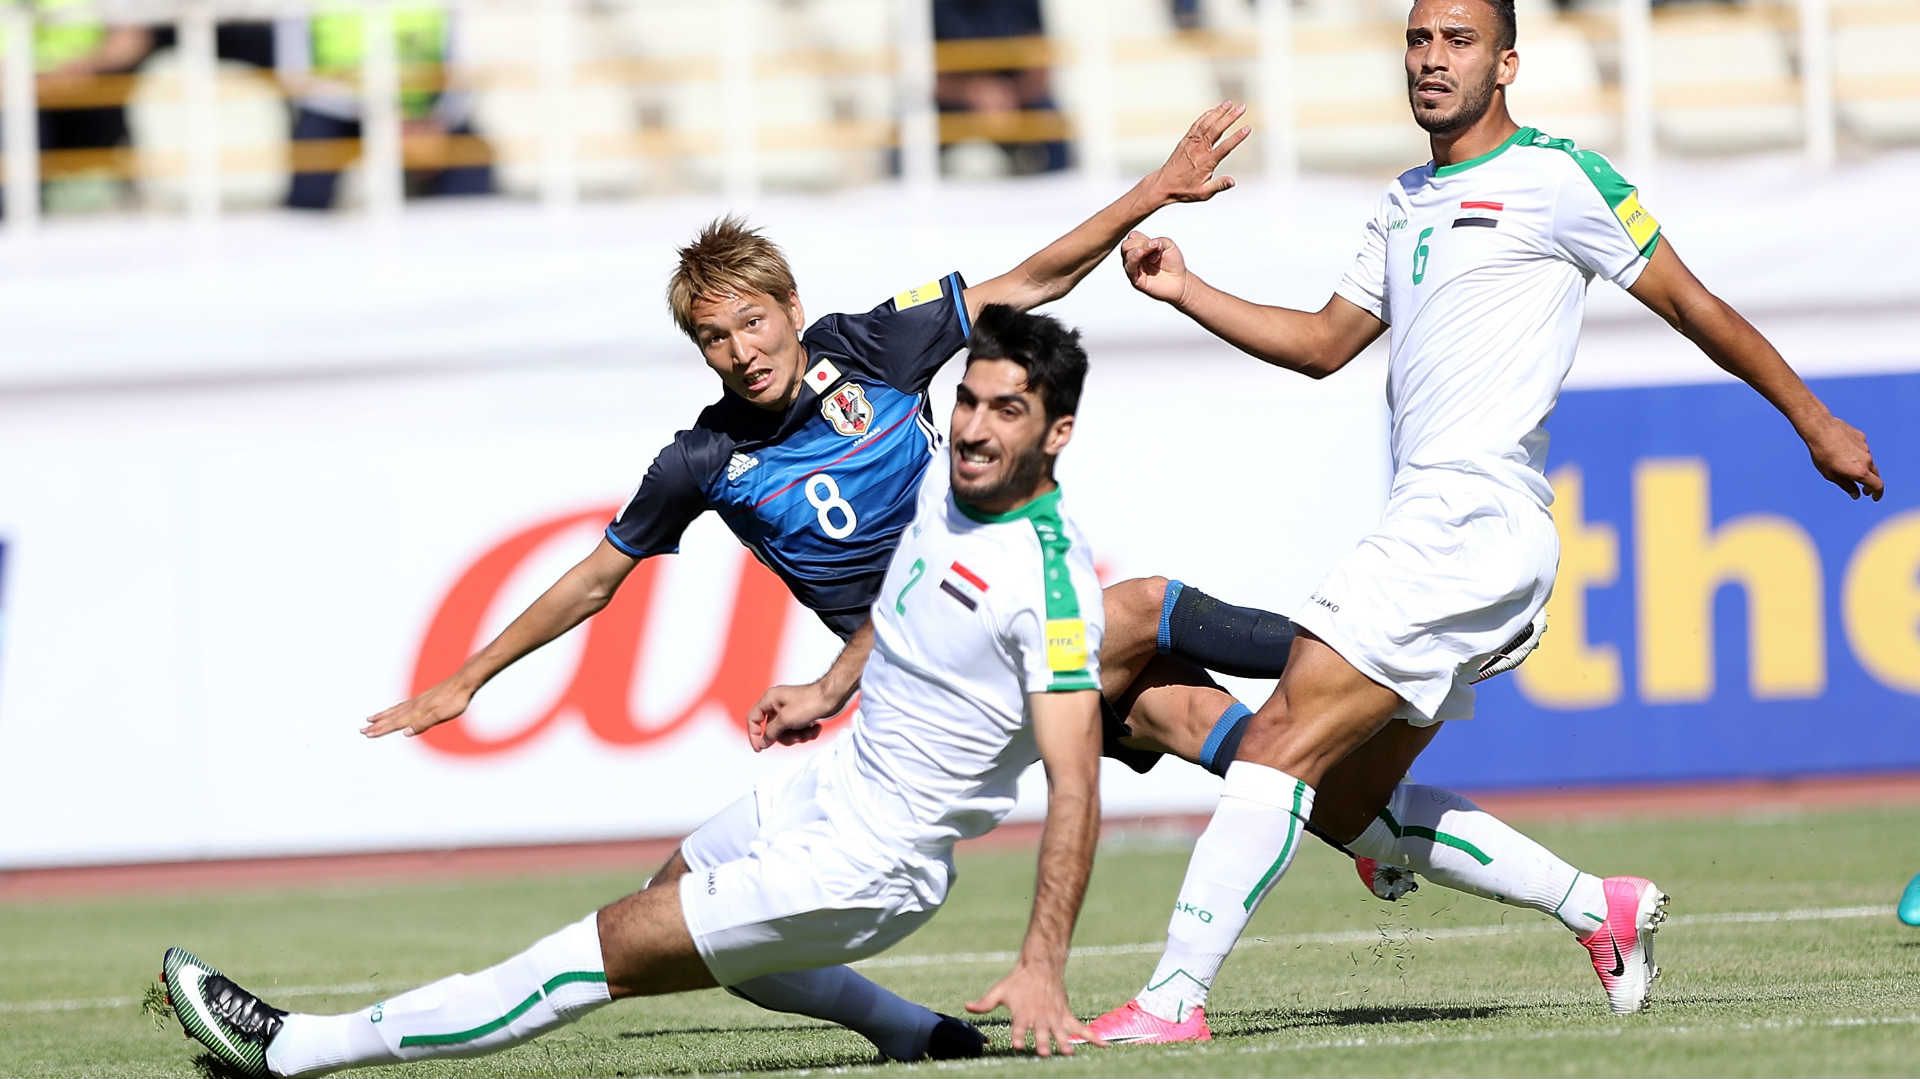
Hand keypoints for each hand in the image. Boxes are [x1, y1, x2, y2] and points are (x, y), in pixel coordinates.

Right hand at [362, 680, 472, 738]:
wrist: (464, 681)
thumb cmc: (455, 700)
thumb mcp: (441, 715)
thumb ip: (423, 724)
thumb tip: (406, 733)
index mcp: (418, 712)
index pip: (396, 723)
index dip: (382, 729)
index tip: (367, 734)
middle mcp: (415, 706)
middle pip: (392, 717)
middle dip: (377, 725)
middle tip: (362, 730)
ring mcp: (418, 700)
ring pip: (396, 710)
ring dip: (383, 716)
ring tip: (370, 719)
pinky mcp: (424, 697)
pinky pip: (403, 705)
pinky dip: (394, 709)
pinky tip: (394, 710)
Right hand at [745, 682, 835, 751]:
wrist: (832, 697)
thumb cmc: (810, 702)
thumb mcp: (785, 720)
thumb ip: (771, 733)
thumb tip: (763, 742)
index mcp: (769, 699)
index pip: (753, 718)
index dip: (754, 735)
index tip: (759, 749)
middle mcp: (777, 704)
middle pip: (772, 730)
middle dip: (786, 737)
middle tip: (796, 736)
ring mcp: (789, 710)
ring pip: (786, 733)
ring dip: (798, 736)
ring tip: (808, 731)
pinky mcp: (800, 716)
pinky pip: (797, 730)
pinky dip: (806, 732)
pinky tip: (815, 728)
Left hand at [966, 962, 1098, 1056]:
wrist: (1041, 965)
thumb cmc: (1018, 981)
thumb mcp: (999, 991)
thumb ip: (984, 1003)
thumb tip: (966, 1007)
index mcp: (1023, 1013)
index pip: (1019, 1027)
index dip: (1018, 1036)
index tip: (1017, 1044)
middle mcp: (1040, 1017)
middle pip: (1042, 1032)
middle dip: (1043, 1042)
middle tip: (1043, 1052)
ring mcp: (1055, 1018)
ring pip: (1062, 1032)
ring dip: (1065, 1042)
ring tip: (1069, 1052)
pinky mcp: (1067, 1016)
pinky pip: (1082, 1028)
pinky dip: (1094, 1037)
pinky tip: (1104, 1046)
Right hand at [1121, 230, 1190, 306]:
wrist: (1180, 281)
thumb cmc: (1173, 264)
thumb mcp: (1169, 245)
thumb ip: (1159, 240)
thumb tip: (1149, 243)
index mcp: (1141, 249)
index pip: (1132, 237)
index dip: (1142, 237)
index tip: (1156, 244)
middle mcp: (1135, 258)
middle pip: (1125, 245)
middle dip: (1138, 242)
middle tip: (1153, 247)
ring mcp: (1135, 269)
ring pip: (1126, 254)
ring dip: (1139, 249)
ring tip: (1152, 249)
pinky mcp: (1136, 279)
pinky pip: (1130, 267)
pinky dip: (1135, 258)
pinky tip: (1142, 253)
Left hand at [1149, 100, 1249, 204]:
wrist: (1163, 185)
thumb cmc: (1184, 190)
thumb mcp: (1203, 193)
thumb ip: (1219, 185)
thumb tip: (1233, 181)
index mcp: (1206, 163)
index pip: (1225, 147)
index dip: (1237, 137)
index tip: (1248, 128)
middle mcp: (1199, 150)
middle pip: (1217, 130)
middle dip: (1230, 117)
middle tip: (1242, 107)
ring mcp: (1191, 143)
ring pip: (1206, 123)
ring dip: (1218, 112)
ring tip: (1230, 103)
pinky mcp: (1185, 140)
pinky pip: (1196, 125)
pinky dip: (1205, 115)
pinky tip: (1213, 110)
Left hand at [1800, 414, 1882, 500]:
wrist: (1820, 430)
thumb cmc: (1822, 455)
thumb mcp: (1831, 475)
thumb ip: (1846, 486)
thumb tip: (1857, 495)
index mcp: (1861, 471)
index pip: (1877, 485)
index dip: (1878, 493)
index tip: (1874, 497)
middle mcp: (1867, 460)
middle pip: (1875, 474)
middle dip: (1871, 483)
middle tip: (1864, 489)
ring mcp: (1866, 447)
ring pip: (1868, 461)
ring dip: (1862, 468)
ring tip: (1846, 468)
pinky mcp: (1862, 437)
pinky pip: (1862, 449)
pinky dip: (1856, 454)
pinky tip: (1843, 451)